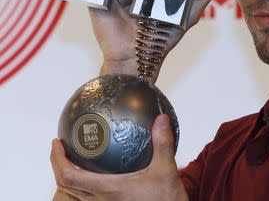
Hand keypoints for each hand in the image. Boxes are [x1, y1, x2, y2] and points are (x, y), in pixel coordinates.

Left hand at [51, 114, 187, 200]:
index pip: (70, 177)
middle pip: (65, 186)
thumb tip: (161, 119)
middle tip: (61, 146)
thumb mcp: (166, 169)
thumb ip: (163, 143)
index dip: (57, 160)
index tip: (57, 143)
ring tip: (72, 157)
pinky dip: (81, 184)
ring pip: (74, 194)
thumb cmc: (167, 199)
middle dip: (57, 165)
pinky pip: (87, 197)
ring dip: (67, 176)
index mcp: (109, 190)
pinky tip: (95, 171)